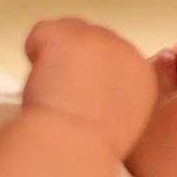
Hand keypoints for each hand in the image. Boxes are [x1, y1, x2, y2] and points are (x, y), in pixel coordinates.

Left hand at [21, 17, 156, 158]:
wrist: (73, 147)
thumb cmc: (91, 147)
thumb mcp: (121, 122)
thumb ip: (116, 96)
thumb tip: (94, 86)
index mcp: (142, 74)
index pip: (112, 55)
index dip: (90, 72)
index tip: (81, 97)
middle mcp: (125, 49)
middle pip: (91, 37)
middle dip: (75, 60)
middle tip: (63, 94)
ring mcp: (96, 37)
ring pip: (67, 30)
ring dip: (55, 54)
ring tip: (51, 88)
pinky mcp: (68, 35)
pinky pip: (41, 31)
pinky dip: (34, 50)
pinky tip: (39, 78)